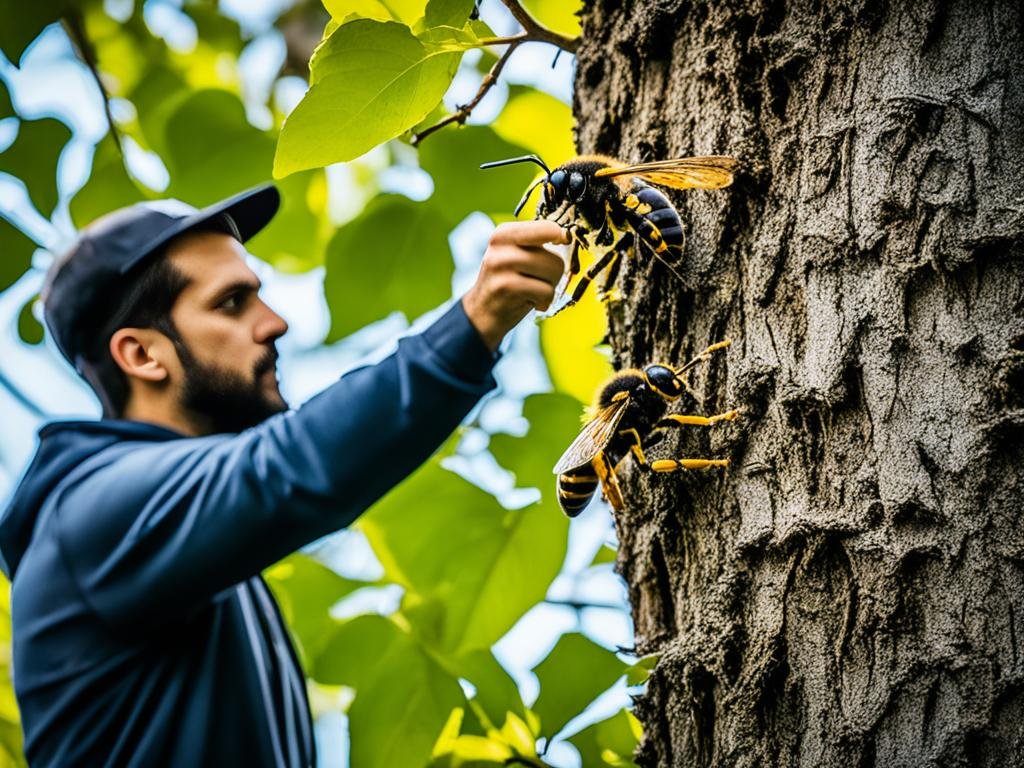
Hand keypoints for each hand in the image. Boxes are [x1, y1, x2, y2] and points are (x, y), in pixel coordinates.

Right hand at [461, 221, 568, 350]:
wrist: (482, 313)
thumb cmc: (507, 283)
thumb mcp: (516, 256)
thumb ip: (537, 243)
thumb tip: (567, 236)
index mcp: (504, 232)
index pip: (548, 228)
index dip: (562, 238)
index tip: (561, 243)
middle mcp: (500, 244)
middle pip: (555, 257)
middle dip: (554, 274)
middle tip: (536, 281)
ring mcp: (501, 264)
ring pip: (554, 272)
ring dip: (549, 287)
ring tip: (531, 291)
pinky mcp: (507, 286)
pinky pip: (546, 291)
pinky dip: (543, 301)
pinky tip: (528, 302)